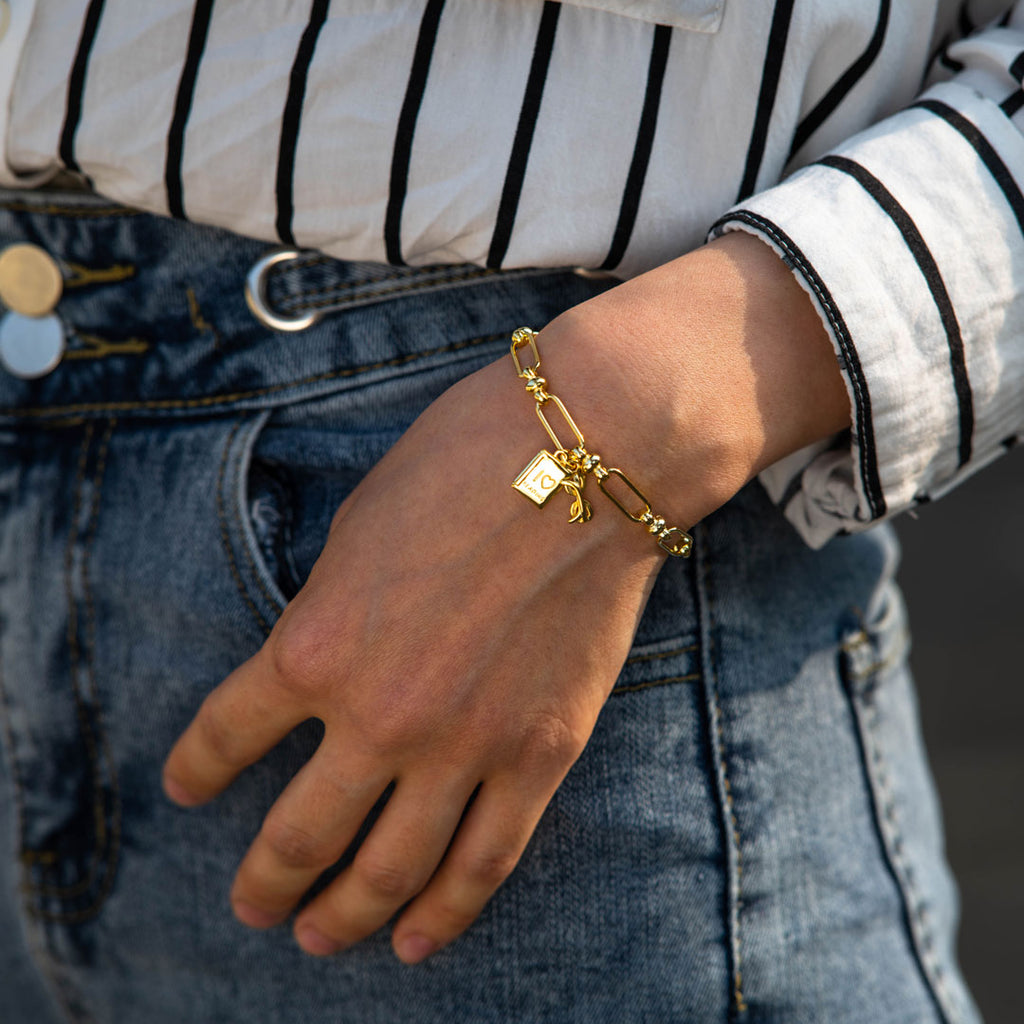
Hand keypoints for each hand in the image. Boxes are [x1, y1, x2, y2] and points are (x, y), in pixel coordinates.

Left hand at [162, 232, 849, 963]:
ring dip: (343, 917)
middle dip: (264, 880)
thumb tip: (323, 665)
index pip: (226, 735)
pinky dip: (446, 913)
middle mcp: (378, 716)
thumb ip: (331, 612)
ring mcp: (464, 747)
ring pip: (390, 871)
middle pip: (299, 834)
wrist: (588, 458)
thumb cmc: (463, 463)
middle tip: (251, 906)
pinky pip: (485, 862)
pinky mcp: (541, 756)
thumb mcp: (357, 527)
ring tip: (318, 939)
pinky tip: (416, 942)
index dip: (196, 769)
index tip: (186, 788)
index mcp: (314, 645)